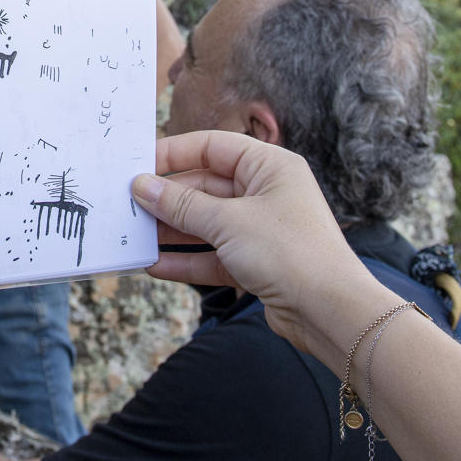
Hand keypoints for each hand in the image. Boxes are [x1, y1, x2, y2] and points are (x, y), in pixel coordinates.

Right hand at [132, 130, 369, 355]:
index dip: (173, 154)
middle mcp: (267, 193)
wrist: (332, 313)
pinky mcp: (257, 263)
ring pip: (206, 223)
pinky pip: (213, 255)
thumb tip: (141, 185)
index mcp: (270, 167)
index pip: (212, 147)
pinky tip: (155, 266)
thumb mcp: (228, 221)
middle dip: (167, 198)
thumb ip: (181, 204)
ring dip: (172, 231)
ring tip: (134, 235)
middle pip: (205, 186)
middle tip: (128, 205)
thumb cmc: (290, 253)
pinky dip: (187, 260)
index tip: (137, 166)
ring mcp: (261, 230)